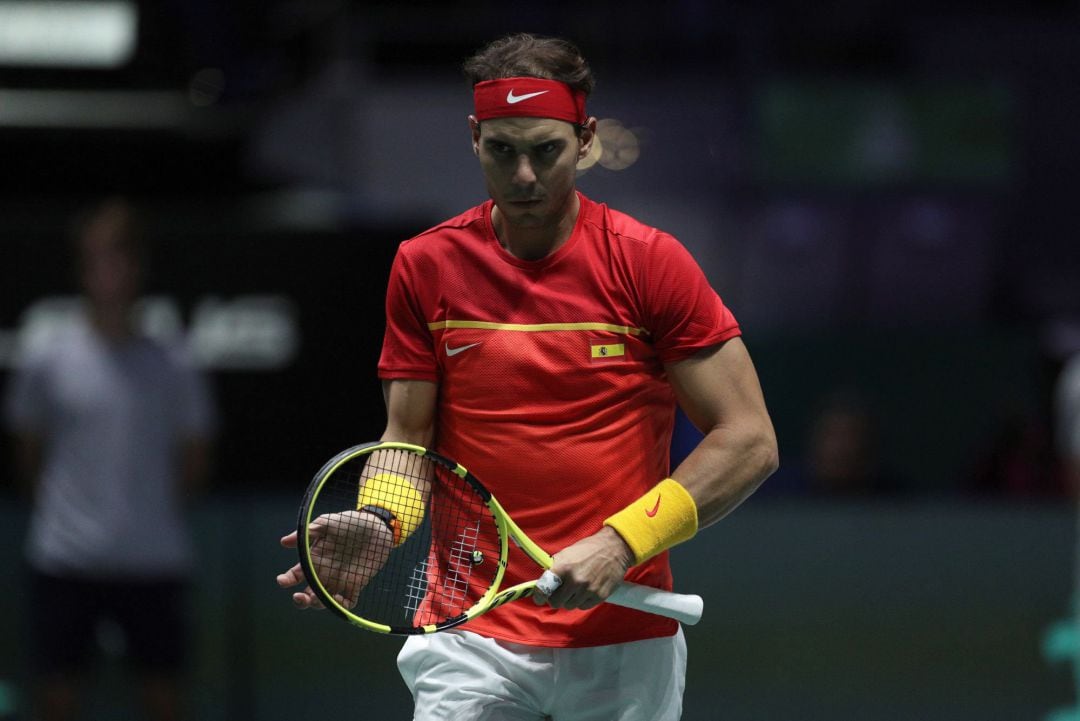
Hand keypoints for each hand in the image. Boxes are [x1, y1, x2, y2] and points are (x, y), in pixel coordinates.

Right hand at [276, 510, 393, 609]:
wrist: (376, 526)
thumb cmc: (348, 522)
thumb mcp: (327, 523)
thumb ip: (308, 532)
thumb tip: (284, 541)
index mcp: (314, 560)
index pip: (295, 575)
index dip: (287, 580)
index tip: (283, 581)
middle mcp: (324, 573)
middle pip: (307, 594)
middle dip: (300, 601)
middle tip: (299, 597)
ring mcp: (339, 580)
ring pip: (324, 601)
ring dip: (318, 604)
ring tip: (316, 599)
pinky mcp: (355, 584)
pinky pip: (347, 602)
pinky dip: (342, 606)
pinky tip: (338, 599)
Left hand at [533, 526, 634, 610]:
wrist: (614, 548)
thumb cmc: (589, 549)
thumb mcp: (567, 553)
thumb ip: (555, 567)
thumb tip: (543, 581)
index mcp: (564, 567)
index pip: (544, 587)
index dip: (539, 595)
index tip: (538, 598)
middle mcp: (575, 580)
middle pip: (556, 602)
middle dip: (556, 598)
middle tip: (559, 593)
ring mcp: (588, 590)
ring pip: (570, 605)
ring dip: (570, 599)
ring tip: (576, 588)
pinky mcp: (599, 596)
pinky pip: (583, 606)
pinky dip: (582, 601)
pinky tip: (586, 591)